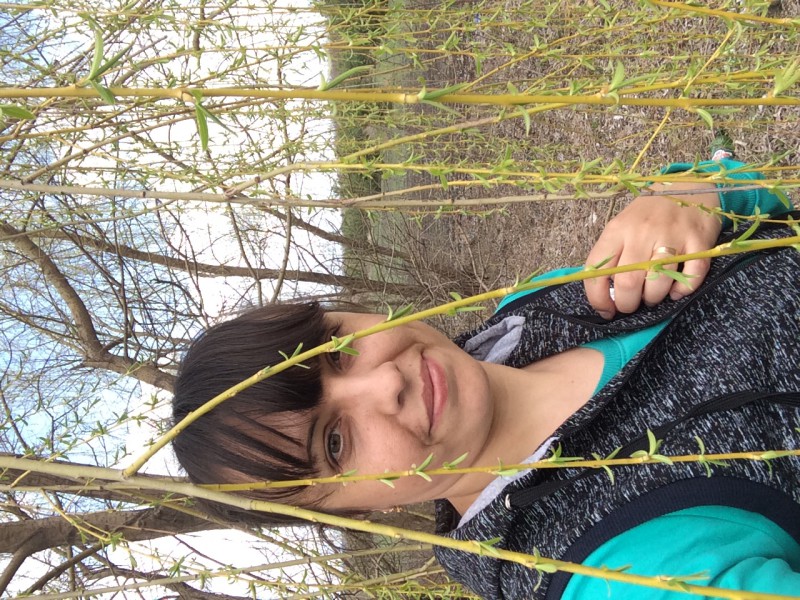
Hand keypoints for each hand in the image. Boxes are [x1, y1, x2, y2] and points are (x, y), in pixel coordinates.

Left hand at [584, 182, 722, 318]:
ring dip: (653, 299)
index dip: (598, 298)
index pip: (597, 270)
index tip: (606, 310)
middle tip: (631, 305)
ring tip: (652, 296)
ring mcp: (672, 235)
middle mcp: (642, 232)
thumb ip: (613, 255)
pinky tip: (676, 290)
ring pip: (658, 283)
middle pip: (628, 282)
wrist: (689, 189)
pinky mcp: (699, 241)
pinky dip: (682, 290)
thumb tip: (606, 294)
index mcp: (617, 230)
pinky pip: (691, 277)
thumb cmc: (649, 214)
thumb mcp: (622, 226)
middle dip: (627, 304)